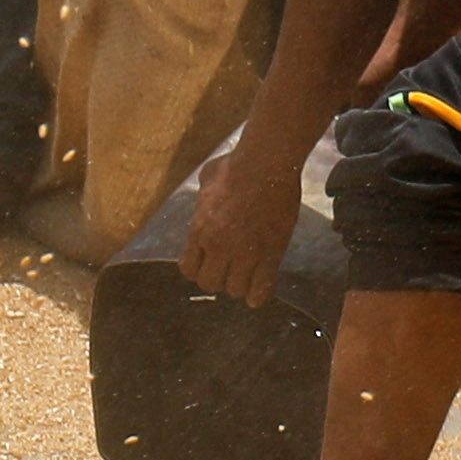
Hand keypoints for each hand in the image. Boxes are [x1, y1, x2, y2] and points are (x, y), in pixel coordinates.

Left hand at [180, 136, 296, 308]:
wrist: (266, 164)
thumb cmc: (236, 165)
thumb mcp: (207, 179)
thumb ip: (204, 193)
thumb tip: (206, 190)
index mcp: (199, 230)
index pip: (188, 269)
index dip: (198, 269)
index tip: (207, 263)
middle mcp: (218, 247)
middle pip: (210, 284)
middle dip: (217, 279)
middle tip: (228, 270)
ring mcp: (245, 253)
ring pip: (235, 289)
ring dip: (239, 285)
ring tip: (245, 276)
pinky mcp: (271, 254)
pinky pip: (262, 289)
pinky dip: (258, 295)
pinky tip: (258, 293)